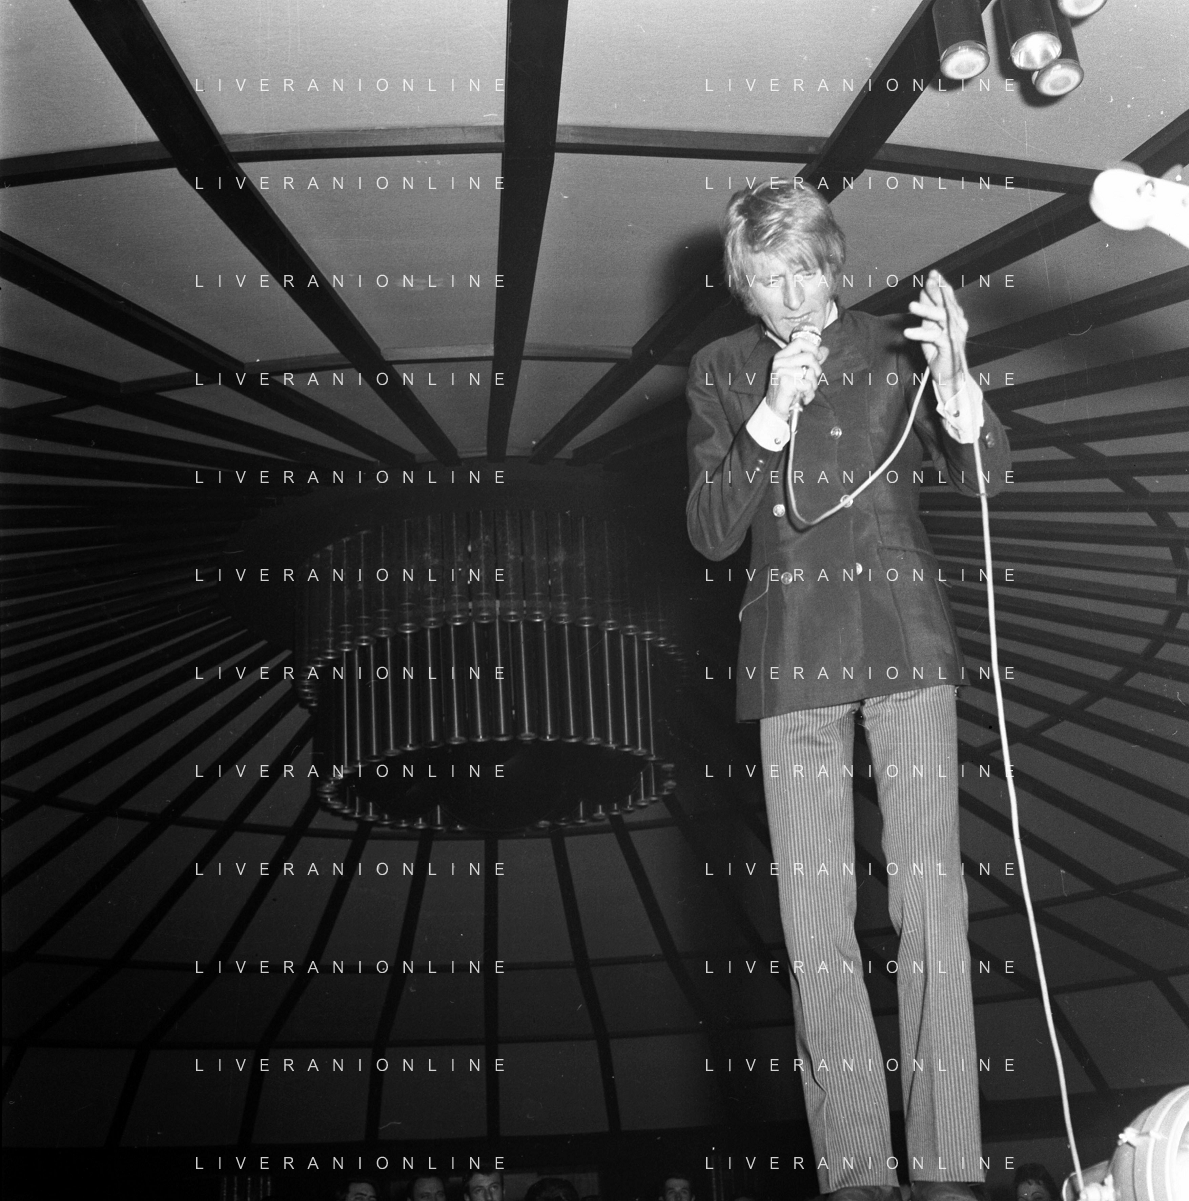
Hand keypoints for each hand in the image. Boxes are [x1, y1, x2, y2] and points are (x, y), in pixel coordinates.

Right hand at [764, 332, 828, 420]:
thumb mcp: (800, 372)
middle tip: (812, 379)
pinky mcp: (785, 383)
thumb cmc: (789, 390)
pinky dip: (809, 393)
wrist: (775, 409)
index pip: (800, 342)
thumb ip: (812, 361)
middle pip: (809, 356)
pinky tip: (802, 397)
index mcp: (782, 356)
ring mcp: (781, 372)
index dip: (813, 348)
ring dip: (813, 385)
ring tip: (805, 391)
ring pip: (810, 372)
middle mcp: (779, 362)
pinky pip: (807, 385)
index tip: (818, 358)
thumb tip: (825, 350)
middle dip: (817, 369)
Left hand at [905, 269, 969, 396]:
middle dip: (937, 291)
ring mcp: (954, 335)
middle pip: (946, 304)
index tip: (934, 274)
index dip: (942, 286)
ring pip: (941, 318)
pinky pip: (934, 337)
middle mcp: (957, 324)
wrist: (949, 375)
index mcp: (955, 318)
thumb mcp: (931, 330)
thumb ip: (928, 314)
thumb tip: (922, 295)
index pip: (949, 298)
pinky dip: (920, 334)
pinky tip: (907, 332)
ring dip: (926, 311)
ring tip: (911, 306)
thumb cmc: (939, 352)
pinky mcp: (948, 347)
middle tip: (927, 281)